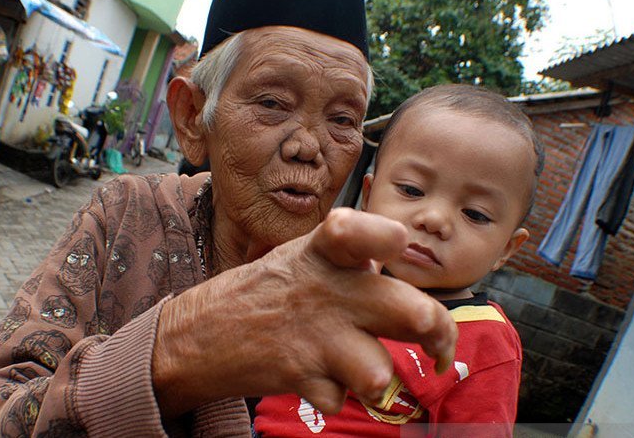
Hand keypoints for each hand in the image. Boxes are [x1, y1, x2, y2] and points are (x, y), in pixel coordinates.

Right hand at [153, 208, 457, 416]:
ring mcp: (314, 335)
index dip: (392, 239)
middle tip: (437, 346)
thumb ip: (351, 262)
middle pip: (413, 313)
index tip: (400, 249)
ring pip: (380, 372)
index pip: (372, 233)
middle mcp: (327, 289)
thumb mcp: (302, 257)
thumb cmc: (263, 292)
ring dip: (374, 376)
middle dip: (437, 335)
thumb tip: (398, 268)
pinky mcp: (299, 374)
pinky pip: (342, 399)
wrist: (196, 333)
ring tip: (359, 366)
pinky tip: (316, 376)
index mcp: (326, 251)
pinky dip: (334, 395)